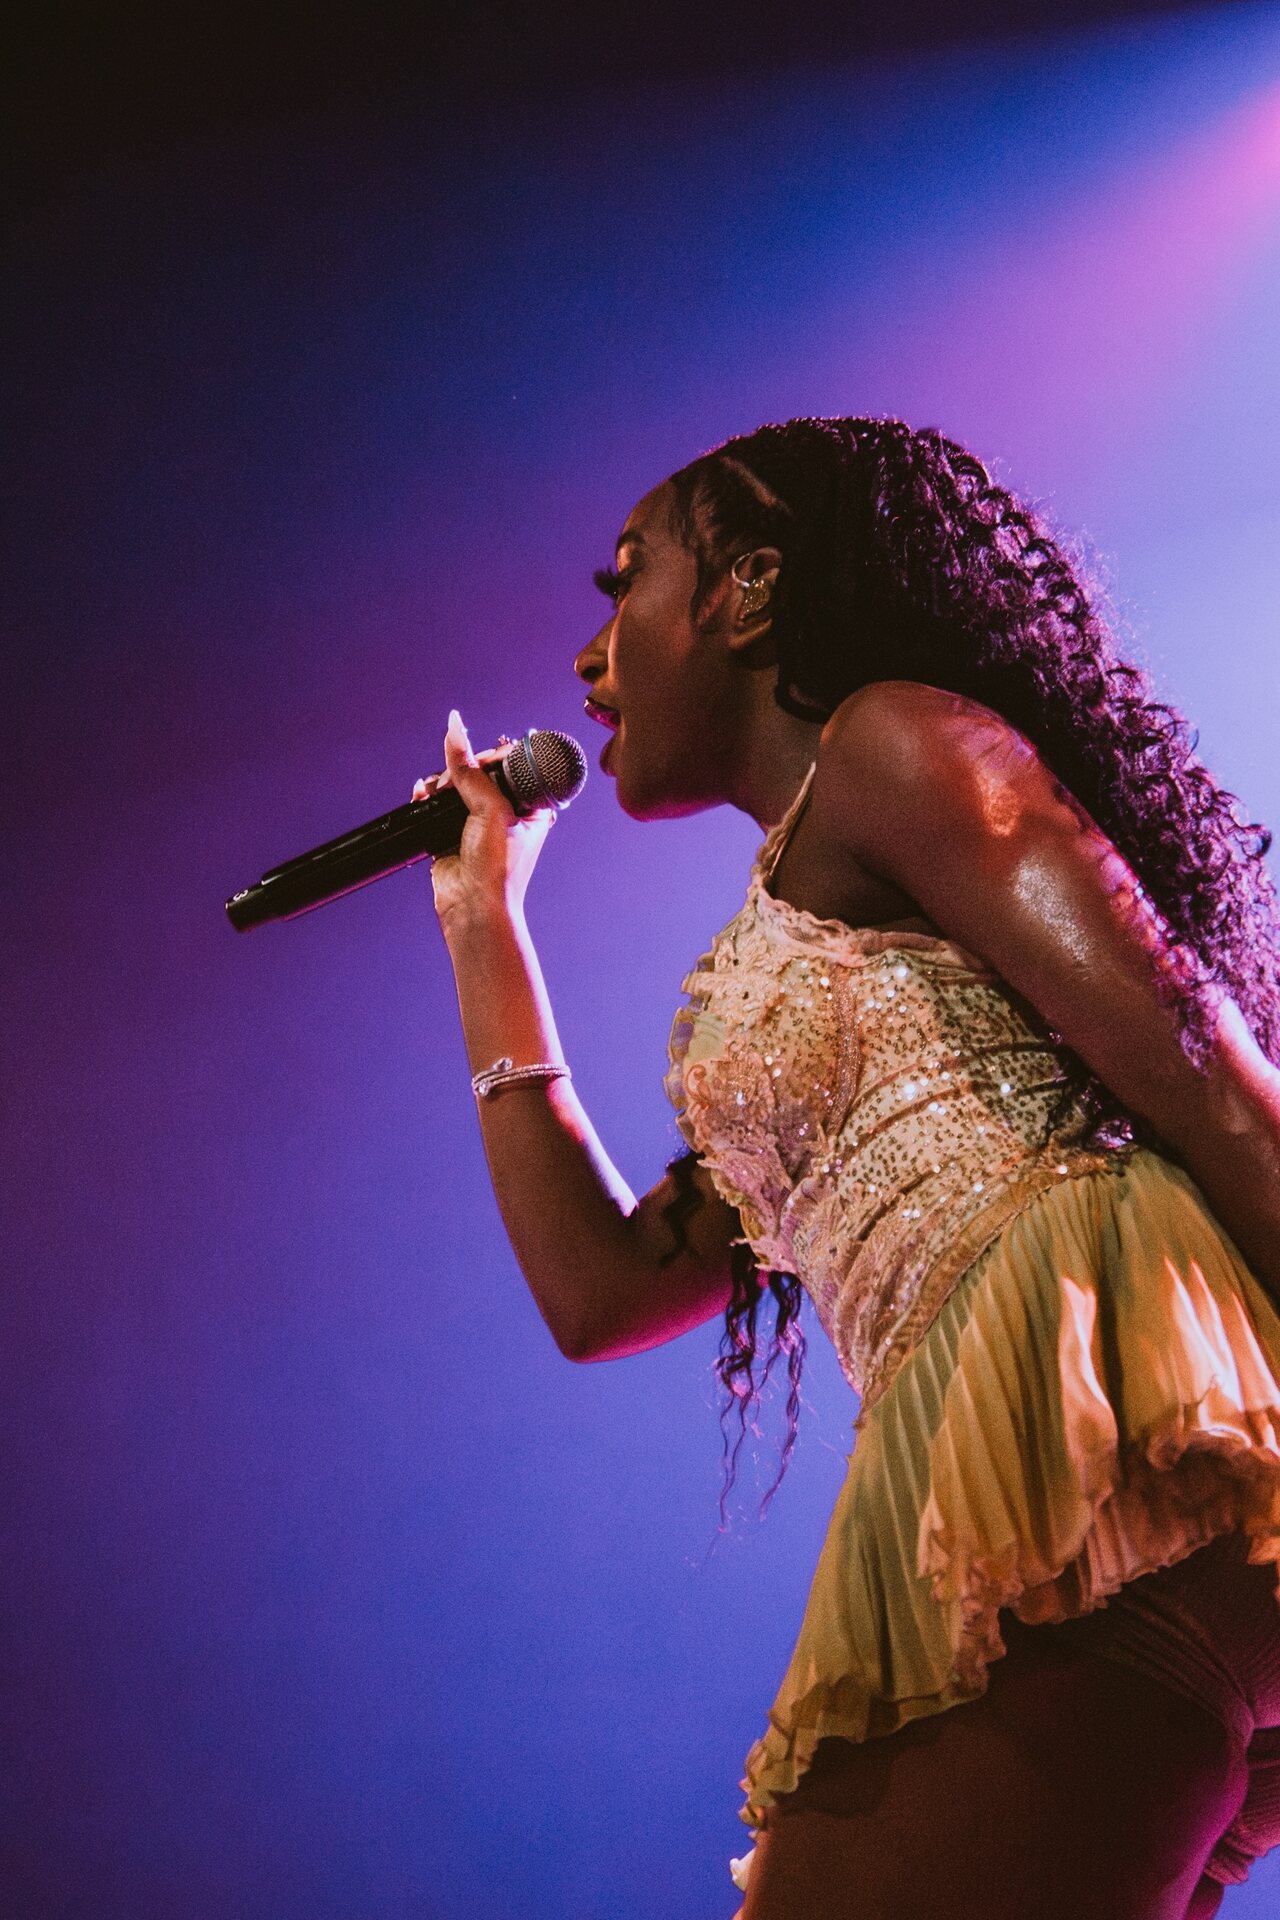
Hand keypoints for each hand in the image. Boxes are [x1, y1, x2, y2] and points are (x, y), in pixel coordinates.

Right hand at [416, 711, 554, 931]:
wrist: (472, 908)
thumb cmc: (497, 868)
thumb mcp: (490, 810)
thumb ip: (471, 771)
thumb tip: (454, 729)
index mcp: (530, 807)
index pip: (511, 765)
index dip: (492, 755)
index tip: (479, 756)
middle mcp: (506, 814)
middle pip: (479, 772)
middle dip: (461, 770)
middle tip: (453, 781)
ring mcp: (477, 824)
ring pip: (456, 786)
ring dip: (441, 783)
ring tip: (434, 792)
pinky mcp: (450, 834)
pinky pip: (436, 805)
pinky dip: (427, 797)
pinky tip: (422, 795)